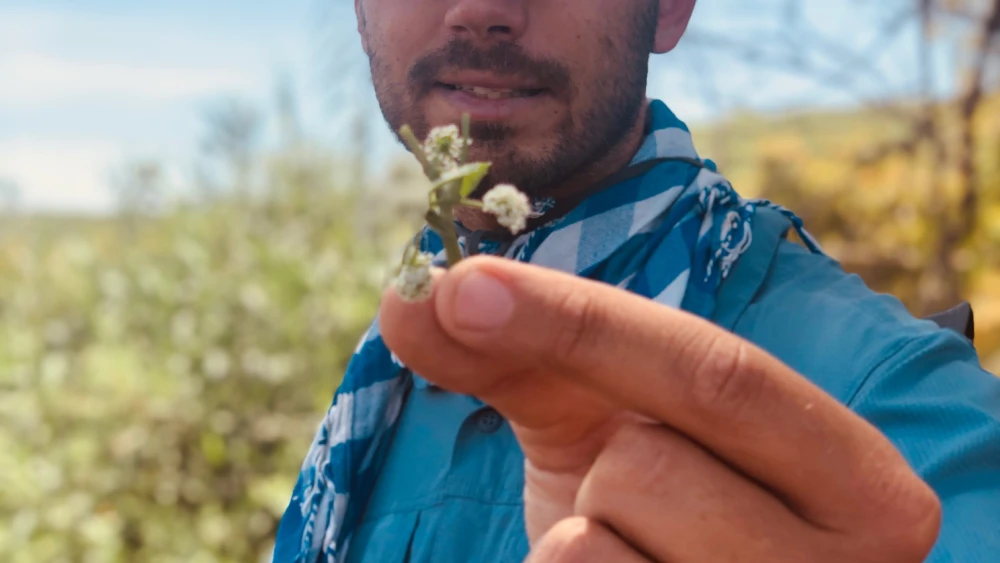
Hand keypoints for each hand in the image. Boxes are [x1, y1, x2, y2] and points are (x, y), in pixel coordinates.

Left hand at [379, 256, 941, 561]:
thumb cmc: (658, 515)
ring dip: (576, 533)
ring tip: (634, 553)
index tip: (463, 286)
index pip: (718, 373)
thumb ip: (526, 355)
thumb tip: (410, 298)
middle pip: (646, 464)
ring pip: (592, 543)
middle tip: (627, 497)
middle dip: (595, 468)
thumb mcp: (614, 426)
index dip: (582, 323)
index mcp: (853, 475)